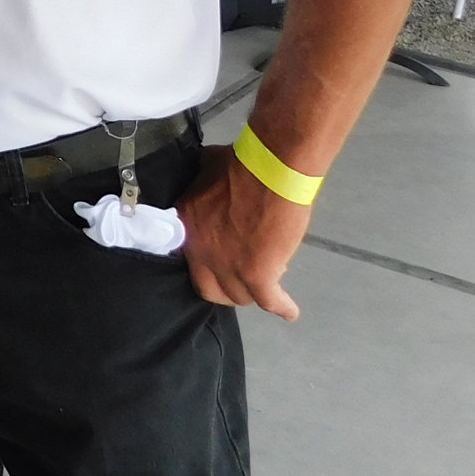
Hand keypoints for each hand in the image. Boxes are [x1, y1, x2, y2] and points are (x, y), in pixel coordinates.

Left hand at [176, 144, 310, 319]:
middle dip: (224, 289)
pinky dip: (281, 307)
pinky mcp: (258, 275)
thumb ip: (202, 182)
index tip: (216, 264)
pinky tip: (289, 312)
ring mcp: (228, 267)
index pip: (188, 258)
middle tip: (239, 280)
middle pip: (209, 288)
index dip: (204, 263)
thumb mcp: (206, 168)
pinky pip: (269, 301)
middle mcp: (201, 252)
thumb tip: (206, 177)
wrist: (270, 170)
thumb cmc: (241, 163)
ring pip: (238, 296)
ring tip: (265, 285)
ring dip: (251, 293)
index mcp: (185, 225)